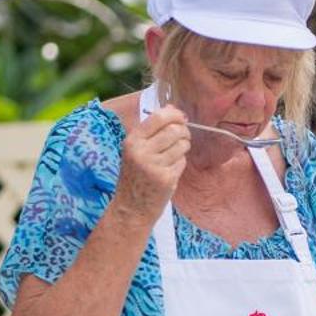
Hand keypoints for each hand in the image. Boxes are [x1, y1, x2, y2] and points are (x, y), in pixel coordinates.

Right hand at [113, 105, 188, 221]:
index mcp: (132, 140)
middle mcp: (141, 151)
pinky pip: (182, 162)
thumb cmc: (136, 175)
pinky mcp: (166, 178)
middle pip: (175, 130)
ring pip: (182, 145)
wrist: (131, 207)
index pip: (159, 117)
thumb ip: (152, 130)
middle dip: (184, 132)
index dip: (175, 115)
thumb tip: (173, 108)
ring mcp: (154, 165)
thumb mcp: (136, 150)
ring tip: (174, 155)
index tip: (181, 118)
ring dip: (184, 148)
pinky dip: (180, 164)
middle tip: (183, 138)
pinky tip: (170, 170)